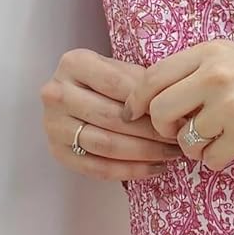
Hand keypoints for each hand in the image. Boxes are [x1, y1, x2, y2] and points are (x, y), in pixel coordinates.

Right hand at [40, 48, 186, 183]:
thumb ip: (143, 82)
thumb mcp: (122, 68)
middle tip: (180, 136)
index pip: (117, 84)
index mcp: (74, 63)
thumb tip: (176, 104)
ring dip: (144, 153)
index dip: (149, 100)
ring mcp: (53, 125)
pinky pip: (97, 168)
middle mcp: (56, 93)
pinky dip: (129, 171)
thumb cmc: (108, 80)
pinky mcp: (57, 152)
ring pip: (105, 144)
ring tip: (171, 153)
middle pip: (112, 117)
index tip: (178, 111)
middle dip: (151, 130)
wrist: (76, 95)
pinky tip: (154, 168)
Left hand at [122, 40, 233, 172]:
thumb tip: (159, 98)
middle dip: (166, 130)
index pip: (152, 78)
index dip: (136, 102)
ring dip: (198, 148)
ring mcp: (232, 106)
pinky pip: (210, 160)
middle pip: (159, 113)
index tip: (134, 116)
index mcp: (211, 52)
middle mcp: (216, 75)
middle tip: (185, 132)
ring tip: (222, 138)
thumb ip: (201, 70)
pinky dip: (219, 160)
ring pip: (186, 142)